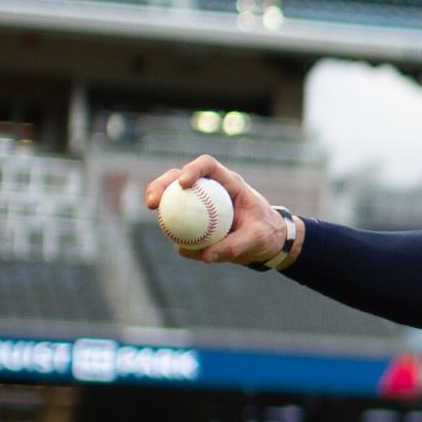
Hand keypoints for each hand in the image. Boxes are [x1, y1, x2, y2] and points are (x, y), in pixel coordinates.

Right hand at [144, 154, 292, 265]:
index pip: (208, 166)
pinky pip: (181, 218)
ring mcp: (202, 200)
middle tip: (154, 200)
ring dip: (159, 197)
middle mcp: (212, 187)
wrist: (269, 241)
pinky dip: (172, 224)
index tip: (184, 183)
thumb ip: (234, 246)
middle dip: (163, 182)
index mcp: (230, 183)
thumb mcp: (257, 239)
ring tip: (152, 209)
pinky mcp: (198, 216)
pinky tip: (171, 237)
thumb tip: (205, 256)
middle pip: (181, 175)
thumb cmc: (267, 233)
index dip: (193, 169)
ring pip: (174, 194)